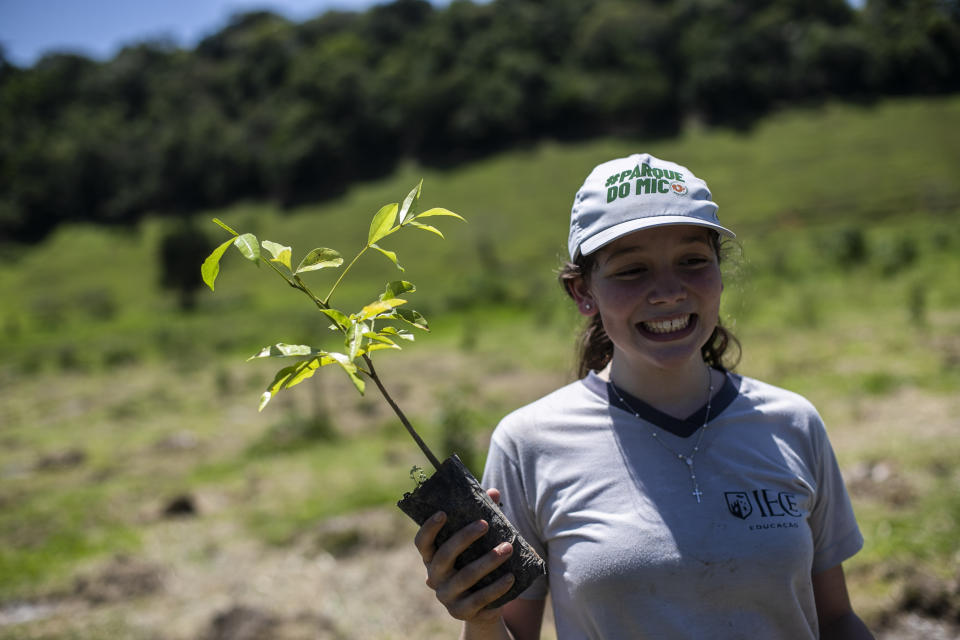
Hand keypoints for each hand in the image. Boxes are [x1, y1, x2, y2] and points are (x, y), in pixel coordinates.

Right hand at [414, 488, 515, 623]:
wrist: (482, 607)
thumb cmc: (476, 564)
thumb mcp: (477, 543)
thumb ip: (482, 517)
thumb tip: (493, 492)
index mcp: (432, 557)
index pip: (422, 542)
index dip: (429, 528)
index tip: (443, 512)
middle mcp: (434, 577)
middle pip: (444, 556)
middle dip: (464, 538)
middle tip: (485, 523)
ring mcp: (446, 596)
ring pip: (465, 577)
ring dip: (488, 561)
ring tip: (508, 548)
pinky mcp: (462, 611)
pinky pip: (479, 598)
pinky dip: (496, 587)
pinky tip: (511, 577)